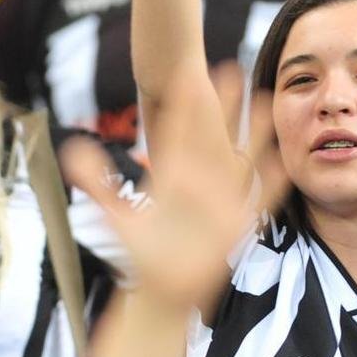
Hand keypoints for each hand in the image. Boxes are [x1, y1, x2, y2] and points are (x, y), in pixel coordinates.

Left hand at [62, 63, 288, 310]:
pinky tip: (284, 160)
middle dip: (222, 102)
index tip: (184, 72)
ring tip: (266, 100)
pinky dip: (271, 179)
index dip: (180, 103)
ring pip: (240, 154)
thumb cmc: (141, 256)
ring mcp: (219, 199)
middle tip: (232, 66)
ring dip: (253, 130)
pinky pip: (259, 196)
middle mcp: (197, 182)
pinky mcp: (236, 223)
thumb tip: (72, 149)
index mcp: (170, 176)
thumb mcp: (115, 216)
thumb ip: (96, 182)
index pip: (175, 131)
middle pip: (212, 133)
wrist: (163, 289)